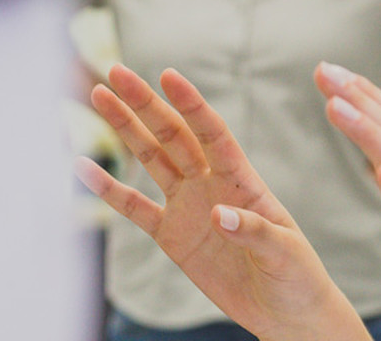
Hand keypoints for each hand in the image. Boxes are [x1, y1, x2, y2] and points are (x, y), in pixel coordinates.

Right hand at [77, 65, 367, 340]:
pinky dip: (109, 189)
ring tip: (99, 94)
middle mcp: (212, 184)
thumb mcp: (283, 251)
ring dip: (125, 128)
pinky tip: (84, 165)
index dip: (191, 104)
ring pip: (151, 158)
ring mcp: (190, 206)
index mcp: (243, 180)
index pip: (212, 133)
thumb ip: (253, 230)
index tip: (168, 75)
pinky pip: (135, 208)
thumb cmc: (296, 275)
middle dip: (145, 103)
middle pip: (173, 135)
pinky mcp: (173, 236)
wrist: (285, 310)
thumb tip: (218, 214)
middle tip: (115, 71)